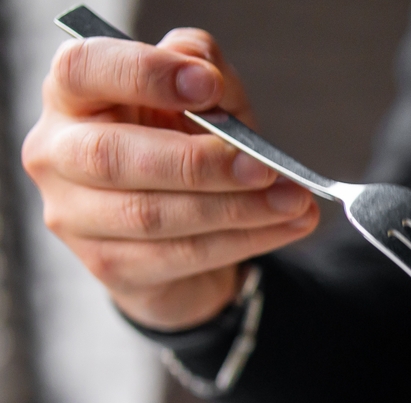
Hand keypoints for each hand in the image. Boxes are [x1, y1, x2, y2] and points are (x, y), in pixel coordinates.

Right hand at [22, 29, 318, 329]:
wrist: (185, 226)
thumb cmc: (185, 143)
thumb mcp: (201, 98)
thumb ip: (203, 70)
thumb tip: (209, 77)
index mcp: (72, 95)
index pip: (83, 71)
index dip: (142, 75)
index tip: (206, 85)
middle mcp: (56, 154)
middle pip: (113, 156)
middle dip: (200, 163)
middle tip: (265, 167)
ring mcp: (75, 216)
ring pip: (152, 216)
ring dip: (236, 210)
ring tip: (294, 201)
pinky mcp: (111, 265)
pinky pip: (181, 256)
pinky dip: (244, 241)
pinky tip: (287, 226)